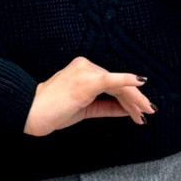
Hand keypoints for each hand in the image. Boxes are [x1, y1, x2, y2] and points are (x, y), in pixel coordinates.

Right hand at [23, 56, 157, 136]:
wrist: (33, 113)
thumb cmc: (54, 111)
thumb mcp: (84, 109)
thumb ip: (106, 107)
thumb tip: (127, 110)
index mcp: (83, 69)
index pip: (112, 84)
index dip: (128, 98)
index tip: (139, 112)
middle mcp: (86, 66)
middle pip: (117, 84)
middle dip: (134, 100)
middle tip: (148, 113)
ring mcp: (86, 72)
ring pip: (118, 85)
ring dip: (134, 100)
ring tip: (145, 114)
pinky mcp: (87, 81)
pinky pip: (111, 80)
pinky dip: (127, 80)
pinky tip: (141, 82)